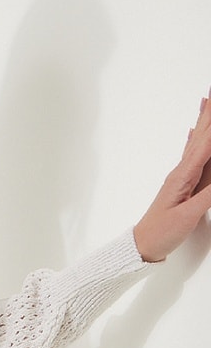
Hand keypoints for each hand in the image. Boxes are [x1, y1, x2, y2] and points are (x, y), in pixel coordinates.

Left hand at [134, 96, 210, 262]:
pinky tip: (194, 131)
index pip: (206, 143)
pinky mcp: (184, 184)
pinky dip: (198, 140)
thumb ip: (210, 195)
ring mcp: (183, 176)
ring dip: (204, 121)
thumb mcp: (188, 215)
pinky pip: (195, 155)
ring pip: (198, 142)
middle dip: (209, 114)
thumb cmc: (162, 232)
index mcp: (183, 175)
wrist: (143, 245)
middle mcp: (182, 171)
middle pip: (201, 136)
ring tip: (207, 101)